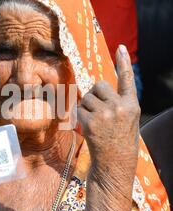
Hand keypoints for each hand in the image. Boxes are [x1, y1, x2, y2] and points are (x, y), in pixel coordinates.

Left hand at [78, 45, 139, 180]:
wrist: (114, 163)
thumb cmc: (119, 140)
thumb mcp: (126, 119)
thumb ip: (117, 103)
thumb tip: (95, 89)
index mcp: (131, 105)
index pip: (127, 80)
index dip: (123, 63)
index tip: (120, 47)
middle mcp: (119, 107)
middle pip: (99, 85)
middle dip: (95, 94)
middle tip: (98, 110)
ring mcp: (105, 115)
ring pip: (86, 97)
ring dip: (86, 107)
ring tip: (95, 122)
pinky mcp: (91, 122)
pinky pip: (78, 110)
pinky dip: (80, 117)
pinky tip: (88, 129)